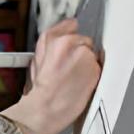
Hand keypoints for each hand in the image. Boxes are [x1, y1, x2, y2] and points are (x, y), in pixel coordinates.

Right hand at [1, 19, 100, 133]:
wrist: (45, 109)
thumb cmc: (39, 90)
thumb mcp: (36, 60)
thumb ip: (51, 45)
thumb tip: (62, 40)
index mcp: (52, 38)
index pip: (70, 25)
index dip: (70, 37)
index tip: (70, 44)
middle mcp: (70, 42)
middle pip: (84, 40)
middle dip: (79, 52)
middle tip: (68, 68)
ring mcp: (84, 55)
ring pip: (92, 54)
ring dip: (86, 64)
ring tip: (73, 77)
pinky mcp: (95, 68)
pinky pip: (98, 67)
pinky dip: (92, 74)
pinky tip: (80, 83)